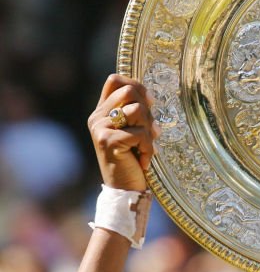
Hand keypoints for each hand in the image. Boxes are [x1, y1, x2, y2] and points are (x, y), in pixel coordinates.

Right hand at [87, 74, 159, 191]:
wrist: (125, 191)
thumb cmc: (133, 161)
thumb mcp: (134, 133)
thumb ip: (135, 114)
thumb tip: (150, 97)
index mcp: (102, 111)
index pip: (115, 79)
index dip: (136, 85)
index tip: (149, 102)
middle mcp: (97, 117)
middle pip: (129, 91)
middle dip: (147, 110)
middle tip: (151, 131)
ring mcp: (100, 128)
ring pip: (137, 110)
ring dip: (149, 131)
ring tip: (147, 147)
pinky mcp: (108, 141)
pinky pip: (139, 134)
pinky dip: (149, 149)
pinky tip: (144, 161)